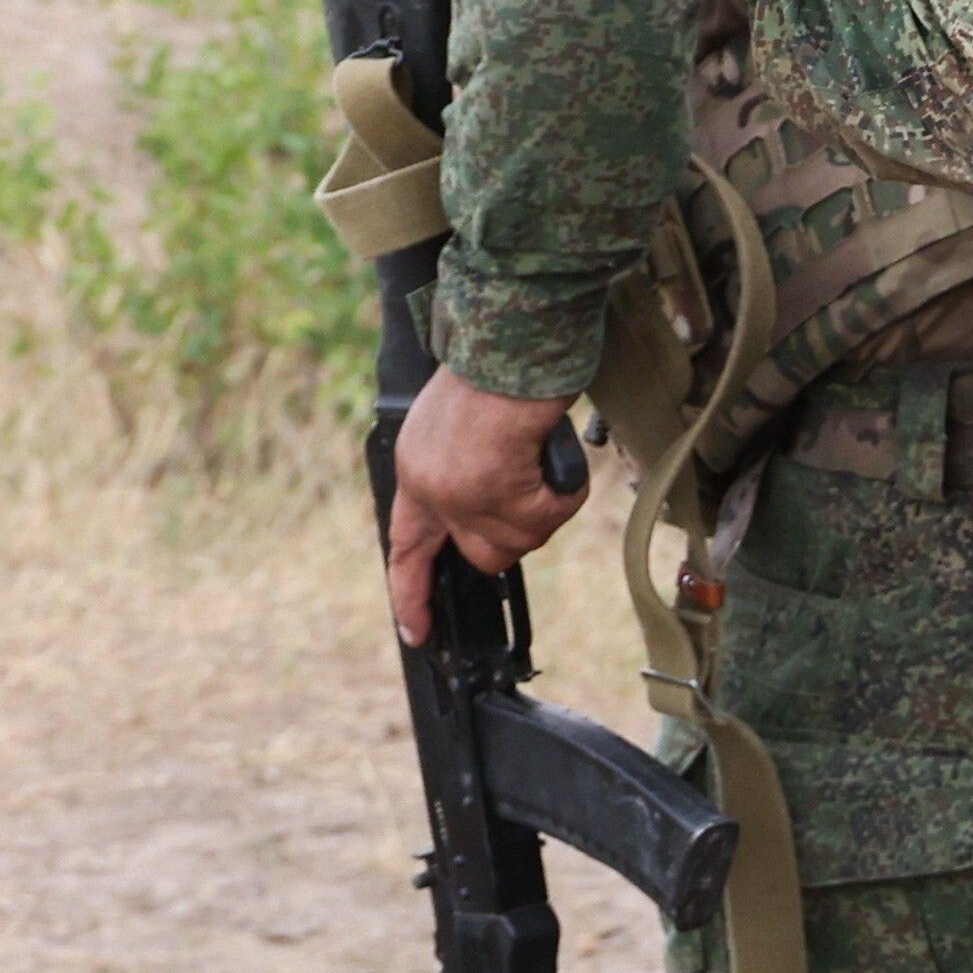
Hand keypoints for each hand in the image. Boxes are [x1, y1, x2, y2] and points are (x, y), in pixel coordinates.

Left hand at [388, 373, 588, 641]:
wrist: (509, 340)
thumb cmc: (495, 367)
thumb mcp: (456, 424)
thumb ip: (462, 470)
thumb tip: (498, 507)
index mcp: (415, 470)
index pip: (406, 547)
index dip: (411, 594)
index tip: (417, 631)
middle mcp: (430, 488)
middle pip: (486, 555)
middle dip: (521, 529)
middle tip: (533, 487)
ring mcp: (461, 494)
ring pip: (524, 538)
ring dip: (548, 502)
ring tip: (539, 453)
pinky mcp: (495, 491)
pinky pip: (550, 516)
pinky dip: (566, 491)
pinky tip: (550, 455)